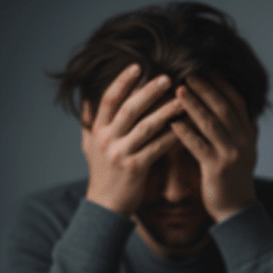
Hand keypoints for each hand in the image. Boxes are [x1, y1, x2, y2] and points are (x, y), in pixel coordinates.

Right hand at [81, 63, 184, 216]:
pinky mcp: (136, 168)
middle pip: (129, 109)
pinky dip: (173, 135)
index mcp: (97, 131)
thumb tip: (86, 97)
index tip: (138, 66)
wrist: (105, 206)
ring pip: (147, 126)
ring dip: (166, 111)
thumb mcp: (88, 145)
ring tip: (182, 99)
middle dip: (149, 91)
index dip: (122, 81)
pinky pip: (158, 147)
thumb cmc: (101, 173)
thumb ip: (88, 121)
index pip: (108, 100)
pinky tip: (186, 126)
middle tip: (167, 78)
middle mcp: (107, 140)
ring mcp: (121, 154)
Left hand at [170, 75, 258, 221]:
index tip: (206, 69)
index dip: (221, 84)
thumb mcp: (240, 150)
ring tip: (178, 90)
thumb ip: (236, 129)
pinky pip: (199, 145)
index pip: (236, 101)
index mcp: (249, 133)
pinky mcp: (217, 168)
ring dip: (194, 105)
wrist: (236, 210)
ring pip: (212, 123)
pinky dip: (185, 132)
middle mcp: (243, 140)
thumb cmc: (231, 179)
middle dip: (206, 88)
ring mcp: (232, 154)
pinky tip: (172, 122)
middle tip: (188, 73)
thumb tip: (228, 105)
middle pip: (224, 107)